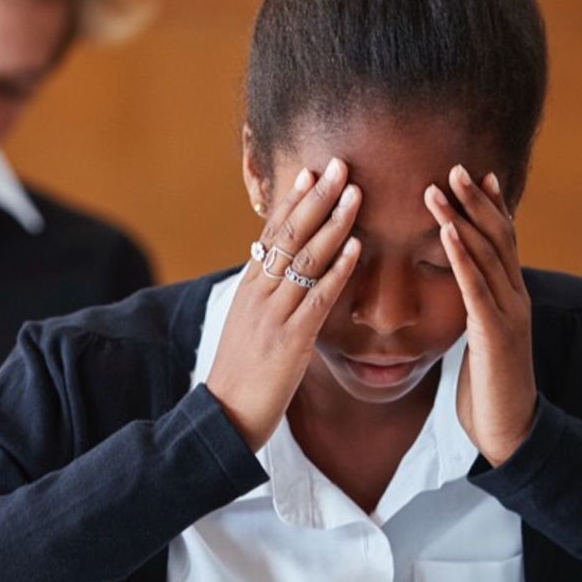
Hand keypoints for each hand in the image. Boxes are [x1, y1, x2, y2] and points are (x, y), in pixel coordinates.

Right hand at [209, 156, 363, 450]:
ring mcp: (273, 315)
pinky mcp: (290, 339)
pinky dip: (338, 270)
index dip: (292, 201)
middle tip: (339, 165)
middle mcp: (258, 294)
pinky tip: (357, 247)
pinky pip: (318, 297)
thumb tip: (278, 275)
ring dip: (333, 223)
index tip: (310, 172)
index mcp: (248, 289)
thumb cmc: (241, 375)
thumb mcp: (247, 327)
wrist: (225, 416)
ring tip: (355, 193)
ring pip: (305, 259)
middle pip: (288, 235)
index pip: (270, 234)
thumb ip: (265, 299)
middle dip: (315, 198)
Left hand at [426, 165, 535, 465]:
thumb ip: (477, 312)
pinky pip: (476, 287)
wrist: (510, 430)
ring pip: (486, 255)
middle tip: (454, 166)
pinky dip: (461, 257)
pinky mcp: (495, 333)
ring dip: (461, 218)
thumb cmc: (489, 388)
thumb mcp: (483, 340)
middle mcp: (515, 297)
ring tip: (438, 188)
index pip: (504, 242)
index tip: (476, 174)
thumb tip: (463, 293)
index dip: (491, 207)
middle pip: (498, 237)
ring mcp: (509, 313)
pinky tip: (445, 233)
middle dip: (476, 200)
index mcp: (511, 298)